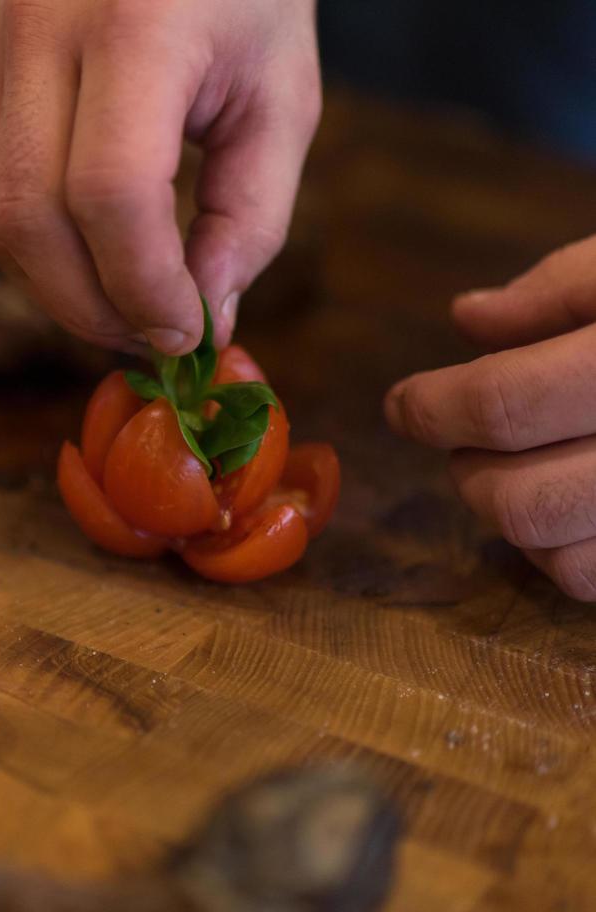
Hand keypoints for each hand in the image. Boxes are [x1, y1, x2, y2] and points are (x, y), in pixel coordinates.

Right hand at [0, 0, 320, 353]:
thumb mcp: (282, 95)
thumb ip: (251, 217)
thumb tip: (200, 321)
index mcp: (136, 22)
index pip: (110, 193)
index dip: (142, 287)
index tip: (186, 333)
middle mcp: (41, 29)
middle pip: (30, 220)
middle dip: (90, 306)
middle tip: (151, 337)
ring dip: (58, 286)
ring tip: (124, 302)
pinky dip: (41, 240)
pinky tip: (94, 240)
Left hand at [385, 236, 595, 599]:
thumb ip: (564, 286)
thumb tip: (469, 320)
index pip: (505, 403)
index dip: (433, 407)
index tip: (404, 403)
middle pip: (523, 500)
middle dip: (468, 473)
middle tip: (462, 441)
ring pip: (564, 560)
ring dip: (511, 521)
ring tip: (512, 471)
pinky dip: (568, 556)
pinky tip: (573, 508)